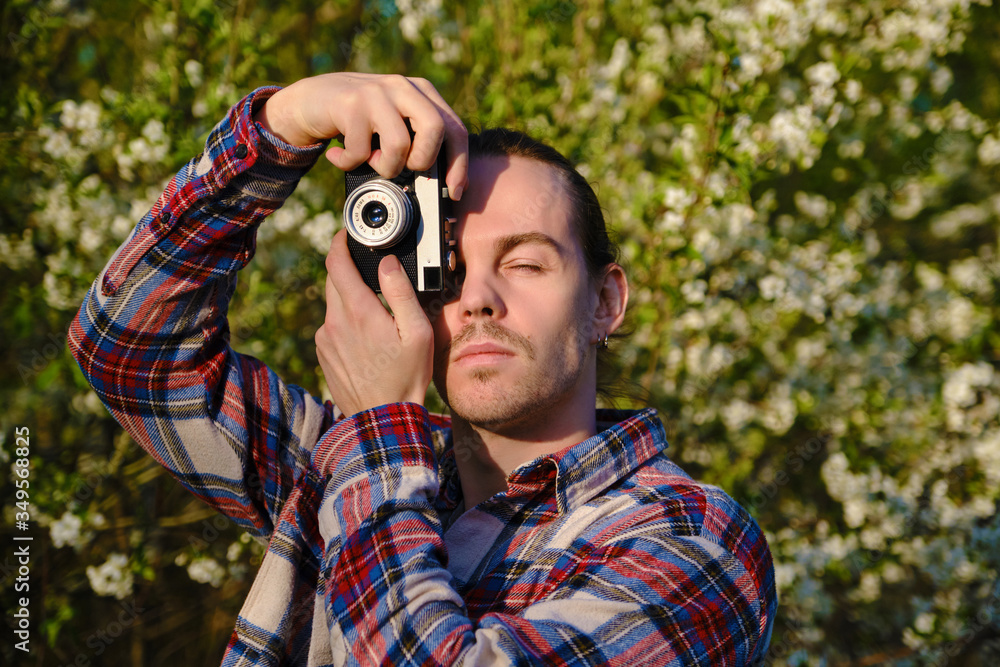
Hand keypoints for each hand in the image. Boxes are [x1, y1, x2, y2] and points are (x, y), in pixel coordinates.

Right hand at [255, 72, 467, 199]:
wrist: (309, 101)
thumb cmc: (358, 121)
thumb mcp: (394, 125)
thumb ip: (419, 142)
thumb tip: (448, 184)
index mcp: (421, 92)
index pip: (454, 128)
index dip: (460, 164)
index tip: (456, 191)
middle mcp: (402, 87)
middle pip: (435, 128)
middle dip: (424, 160)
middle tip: (407, 170)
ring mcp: (376, 93)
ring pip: (399, 143)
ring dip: (385, 167)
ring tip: (370, 162)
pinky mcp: (350, 104)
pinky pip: (361, 150)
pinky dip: (349, 163)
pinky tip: (340, 157)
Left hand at [315, 230, 433, 416]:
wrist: (383, 418)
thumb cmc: (406, 377)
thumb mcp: (417, 331)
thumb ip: (400, 292)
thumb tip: (386, 263)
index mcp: (358, 311)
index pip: (336, 262)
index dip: (339, 242)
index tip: (347, 234)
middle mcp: (334, 322)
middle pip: (332, 280)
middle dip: (347, 268)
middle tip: (368, 269)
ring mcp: (325, 339)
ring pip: (333, 304)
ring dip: (349, 300)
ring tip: (376, 314)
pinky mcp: (323, 354)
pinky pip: (332, 327)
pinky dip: (346, 322)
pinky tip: (367, 340)